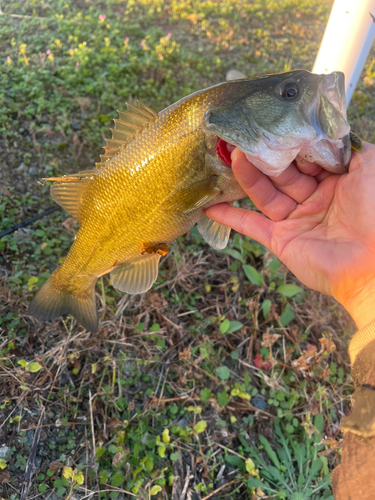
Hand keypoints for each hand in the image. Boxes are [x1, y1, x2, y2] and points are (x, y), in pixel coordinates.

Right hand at [205, 143, 374, 328]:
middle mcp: (314, 199)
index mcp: (336, 181)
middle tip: (245, 138)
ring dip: (248, 177)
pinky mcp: (280, 241)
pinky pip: (251, 226)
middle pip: (282, 174)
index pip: (305, 157)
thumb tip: (330, 129)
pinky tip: (211, 205)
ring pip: (266, 195)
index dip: (289, 142)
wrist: (371, 263)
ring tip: (232, 157)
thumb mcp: (370, 167)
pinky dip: (231, 217)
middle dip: (264, 157)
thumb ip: (351, 146)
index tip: (271, 125)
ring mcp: (295, 220)